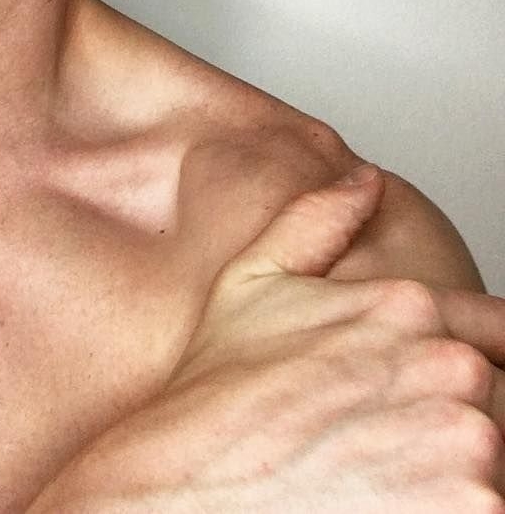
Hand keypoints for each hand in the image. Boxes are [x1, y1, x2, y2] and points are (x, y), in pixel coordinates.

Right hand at [27, 166, 504, 512]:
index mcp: (408, 306)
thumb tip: (362, 180)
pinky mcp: (472, 510)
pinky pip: (482, 511)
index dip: (469, 363)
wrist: (187, 486)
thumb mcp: (251, 283)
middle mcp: (447, 367)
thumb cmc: (216, 394)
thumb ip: (317, 220)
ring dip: (446, 477)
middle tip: (377, 445)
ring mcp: (465, 444)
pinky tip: (380, 507)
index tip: (427, 391)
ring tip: (375, 481)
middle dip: (445, 424)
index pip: (495, 331)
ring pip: (488, 462)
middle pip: (489, 404)